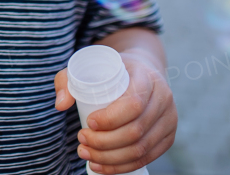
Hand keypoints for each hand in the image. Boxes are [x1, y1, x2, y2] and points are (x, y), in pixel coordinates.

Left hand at [54, 51, 175, 173]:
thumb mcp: (90, 65)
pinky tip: (101, 165)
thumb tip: (60, 105)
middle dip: (104, 142)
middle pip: (135, 131)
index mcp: (147, 78)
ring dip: (110, 158)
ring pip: (141, 149)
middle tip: (81, 139)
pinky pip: (147, 158)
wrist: (143, 71)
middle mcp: (163, 99)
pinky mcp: (168, 137)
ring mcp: (169, 120)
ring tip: (86, 153)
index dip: (110, 119)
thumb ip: (68, 80)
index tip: (88, 122)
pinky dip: (122, 166)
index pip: (133, 104)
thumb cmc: (112, 70)